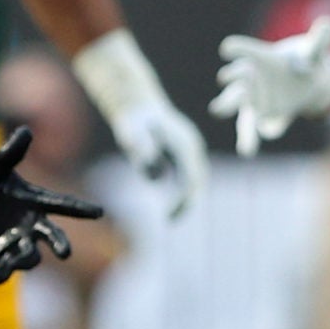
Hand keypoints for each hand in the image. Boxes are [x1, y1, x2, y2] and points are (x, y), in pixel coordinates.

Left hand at [0, 126, 104, 282]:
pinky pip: (7, 269)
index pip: (62, 204)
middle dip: (60, 244)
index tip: (100, 212)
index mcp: (36, 202)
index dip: (81, 208)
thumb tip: (25, 130)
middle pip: (53, 236)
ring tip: (11, 262)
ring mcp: (19, 241)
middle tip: (65, 252)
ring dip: (25, 261)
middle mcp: (33, 225)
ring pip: (31, 257)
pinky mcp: (3, 255)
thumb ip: (11, 152)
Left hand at [108, 96, 209, 217]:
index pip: (191, 178)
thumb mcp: (131, 132)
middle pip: (198, 181)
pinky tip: (170, 207)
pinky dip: (183, 193)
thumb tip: (151, 168)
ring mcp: (191, 150)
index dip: (183, 200)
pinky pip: (189, 177)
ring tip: (170, 218)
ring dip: (186, 200)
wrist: (138, 106)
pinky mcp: (185, 154)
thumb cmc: (133, 120)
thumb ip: (139, 147)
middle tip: (171, 221)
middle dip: (187, 203)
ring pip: (196, 180)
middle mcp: (193, 147)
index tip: (169, 216)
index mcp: (184, 144)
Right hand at [211, 17, 329, 156]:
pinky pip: (251, 127)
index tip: (227, 48)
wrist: (305, 83)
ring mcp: (253, 99)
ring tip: (218, 110)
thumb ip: (319, 41)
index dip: (240, 49)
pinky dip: (249, 137)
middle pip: (238, 79)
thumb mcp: (314, 52)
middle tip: (224, 78)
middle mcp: (251, 78)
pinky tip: (248, 150)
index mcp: (261, 59)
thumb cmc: (303, 62)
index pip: (248, 52)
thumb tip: (328, 23)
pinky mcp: (259, 116)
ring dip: (228, 107)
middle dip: (232, 79)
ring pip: (238, 105)